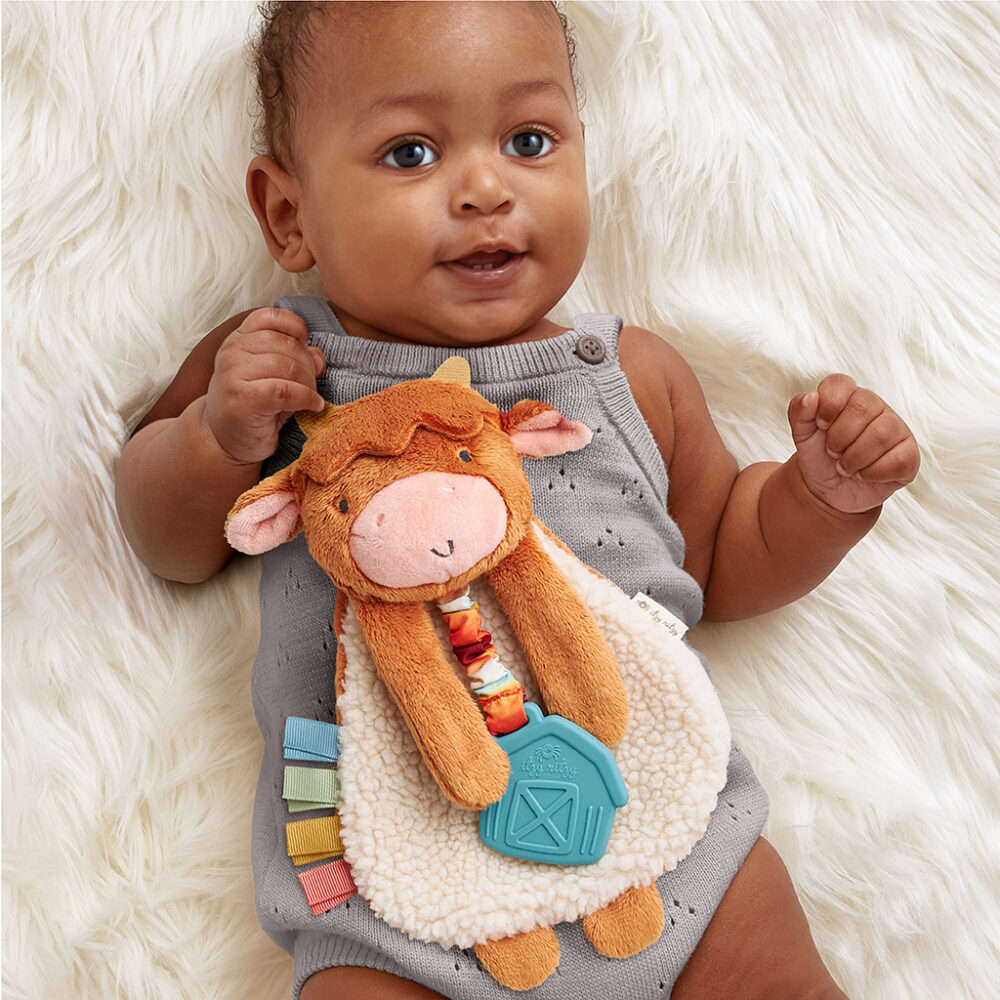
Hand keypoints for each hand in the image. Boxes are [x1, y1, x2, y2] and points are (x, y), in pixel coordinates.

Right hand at [203, 307, 325, 463]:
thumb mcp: (275, 376)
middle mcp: (232, 352)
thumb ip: (296, 359)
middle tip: (311, 385)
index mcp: (239, 339)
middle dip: (309, 366)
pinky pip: (286, 391)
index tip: (305, 349)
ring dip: (309, 384)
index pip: (272, 316)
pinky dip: (306, 398)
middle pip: (287, 345)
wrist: (222, 439)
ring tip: (310, 397)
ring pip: (288, 367)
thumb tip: (318, 356)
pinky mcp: (241, 399)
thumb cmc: (254, 405)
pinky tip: (313, 406)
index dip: (297, 329)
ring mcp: (233, 375)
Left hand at [788, 374, 919, 512]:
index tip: (820, 425)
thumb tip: (811, 398)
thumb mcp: (802, 433)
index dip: (828, 405)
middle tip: (832, 452)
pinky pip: (897, 460)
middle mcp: (877, 408)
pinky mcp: (908, 455)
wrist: (828, 488)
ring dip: (853, 458)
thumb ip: (799, 411)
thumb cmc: (819, 454)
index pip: (841, 383)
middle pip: (862, 408)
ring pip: (881, 435)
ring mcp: (896, 430)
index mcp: (850, 396)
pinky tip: (863, 474)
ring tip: (845, 466)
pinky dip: (871, 473)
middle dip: (838, 437)